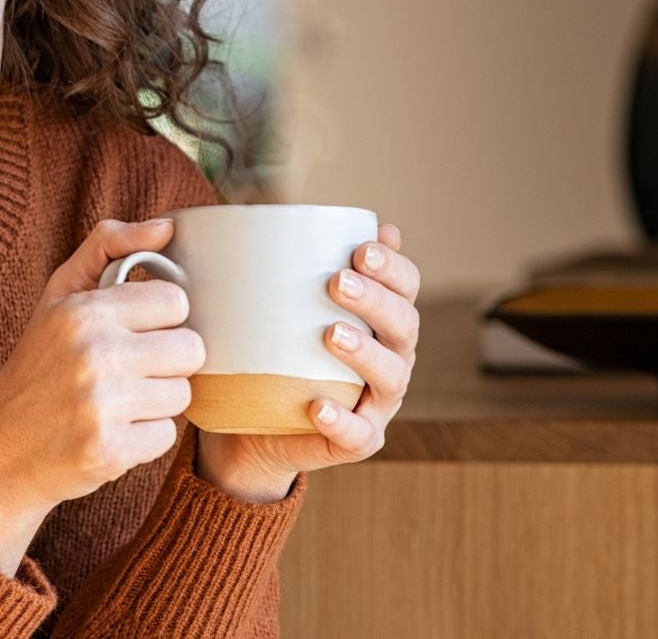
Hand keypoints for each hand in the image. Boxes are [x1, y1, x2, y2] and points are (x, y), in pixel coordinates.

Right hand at [0, 216, 205, 571]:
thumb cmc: (35, 368)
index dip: (161, 319)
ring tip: (117, 403)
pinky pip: (167, 436)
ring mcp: (102, 406)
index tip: (136, 332)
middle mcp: (93, 354)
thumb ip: (108, 247)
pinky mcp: (110, 451)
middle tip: (130, 371)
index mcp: (83, 311)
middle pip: (190, 349)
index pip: (175, 302)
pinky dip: (145, 439)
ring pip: (182, 395)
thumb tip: (167, 226)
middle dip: (167, 362)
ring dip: (157, 402)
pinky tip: (112, 432)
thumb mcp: (58, 297)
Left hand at [197, 222, 420, 497]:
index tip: (361, 248)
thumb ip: (292, 266)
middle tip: (337, 282)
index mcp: (381, 320)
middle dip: (376, 300)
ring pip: (391, 377)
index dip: (393, 267)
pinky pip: (359, 435)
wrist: (252, 426)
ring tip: (331, 334)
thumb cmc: (272, 352)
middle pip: (404, 326)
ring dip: (366, 353)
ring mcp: (377, 403)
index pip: (405, 287)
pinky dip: (342, 420)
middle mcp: (391, 358)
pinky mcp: (357, 441)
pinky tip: (318, 406)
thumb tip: (293, 216)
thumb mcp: (278, 306)